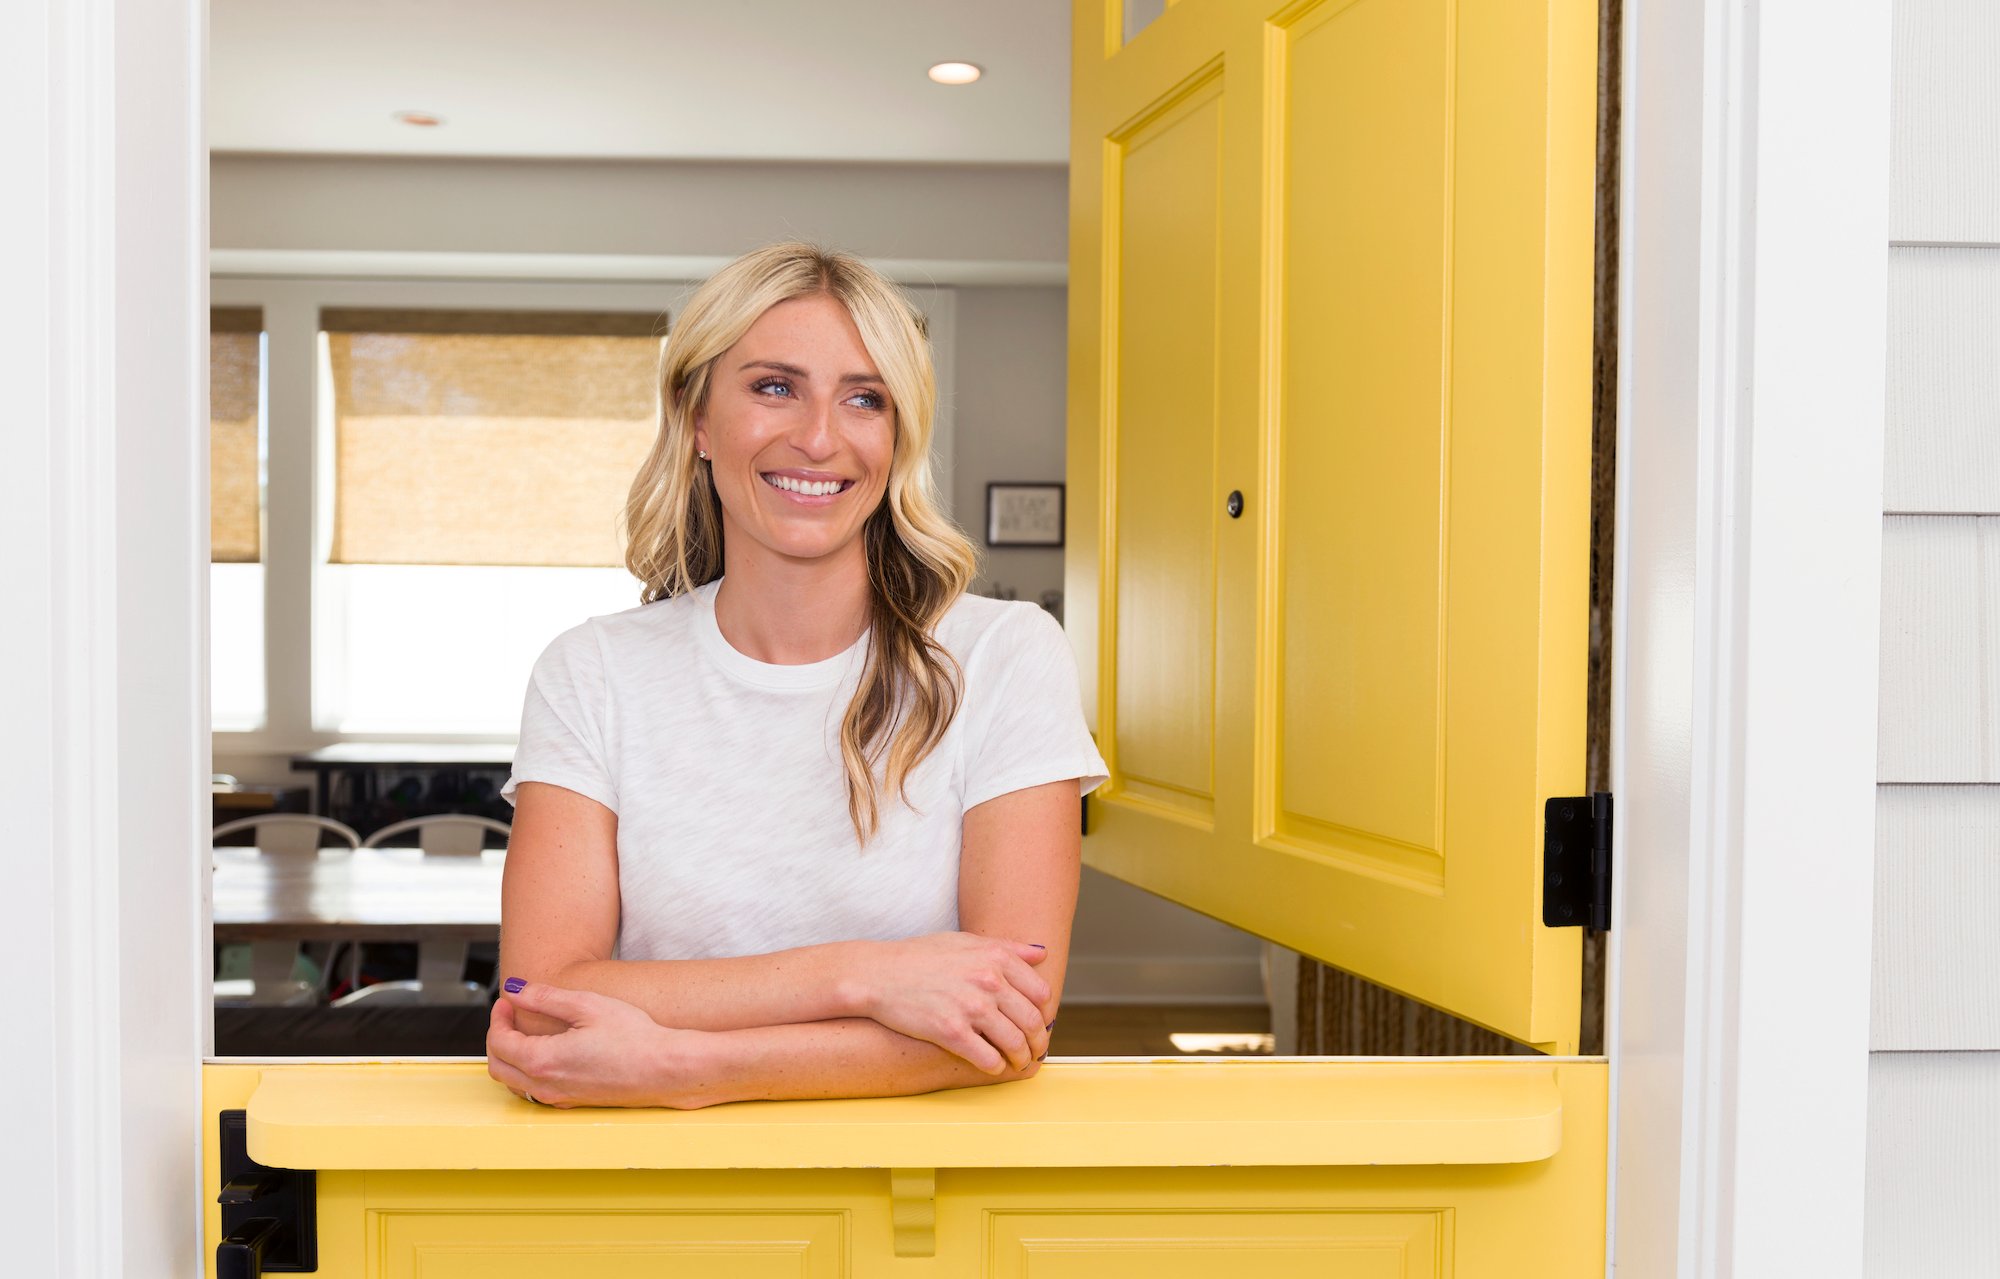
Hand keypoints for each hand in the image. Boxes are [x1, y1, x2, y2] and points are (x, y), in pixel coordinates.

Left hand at [486, 980, 707, 1108]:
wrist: (666, 1069)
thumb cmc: (634, 1037)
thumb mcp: (588, 1005)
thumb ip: (545, 997)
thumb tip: (515, 989)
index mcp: (543, 1061)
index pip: (499, 1041)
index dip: (498, 1017)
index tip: (507, 1001)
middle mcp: (546, 1086)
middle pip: (499, 1066)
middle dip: (498, 1037)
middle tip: (509, 1014)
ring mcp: (559, 1098)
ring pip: (514, 1082)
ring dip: (511, 1055)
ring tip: (525, 1031)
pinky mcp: (573, 1102)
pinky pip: (535, 1090)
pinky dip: (527, 1070)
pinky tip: (547, 1052)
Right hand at [847, 933, 1054, 1074]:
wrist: (878, 974)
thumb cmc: (919, 957)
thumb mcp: (964, 941)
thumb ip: (1006, 947)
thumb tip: (1041, 953)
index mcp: (995, 957)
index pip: (1040, 993)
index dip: (1044, 1013)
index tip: (1039, 1024)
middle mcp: (988, 980)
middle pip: (1033, 1021)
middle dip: (1038, 1042)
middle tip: (1035, 1051)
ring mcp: (971, 1007)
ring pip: (1015, 1044)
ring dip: (1021, 1059)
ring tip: (1017, 1062)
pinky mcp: (951, 1032)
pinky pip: (989, 1059)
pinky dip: (996, 1067)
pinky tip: (993, 1065)